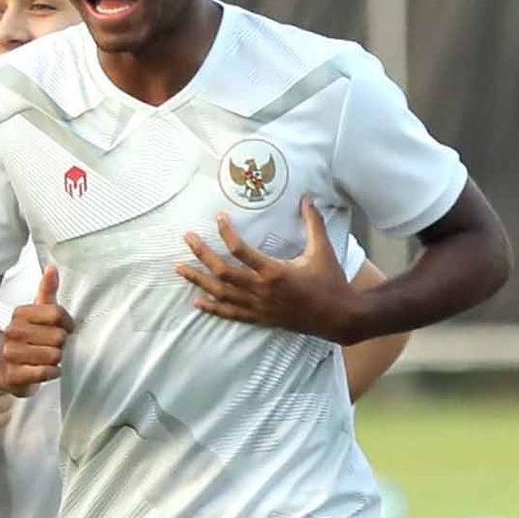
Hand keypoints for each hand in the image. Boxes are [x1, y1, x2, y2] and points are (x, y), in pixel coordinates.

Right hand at [0, 265, 66, 392]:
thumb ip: (47, 290)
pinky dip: (52, 373)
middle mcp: (13, 332)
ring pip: (53, 355)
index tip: (65, 329)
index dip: (67, 324)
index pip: (56, 313)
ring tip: (47, 359)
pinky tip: (48, 370)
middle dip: (61, 345)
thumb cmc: (28, 338)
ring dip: (56, 360)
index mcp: (20, 314)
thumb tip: (52, 267)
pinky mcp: (13, 375)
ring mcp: (11, 354)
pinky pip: (44, 372)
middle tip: (53, 347)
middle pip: (58, 336)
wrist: (2, 365)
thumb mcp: (38, 313)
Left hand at [177, 202, 362, 340]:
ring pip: (220, 294)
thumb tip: (307, 198)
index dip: (226, 233)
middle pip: (222, 272)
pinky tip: (197, 301)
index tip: (219, 218)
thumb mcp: (323, 250)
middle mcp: (261, 291)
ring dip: (198, 280)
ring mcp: (258, 307)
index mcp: (274, 272)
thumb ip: (313, 223)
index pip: (241, 251)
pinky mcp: (260, 319)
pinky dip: (212, 308)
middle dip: (202, 254)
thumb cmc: (331, 282)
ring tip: (179, 268)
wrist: (338, 317)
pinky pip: (231, 314)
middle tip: (188, 238)